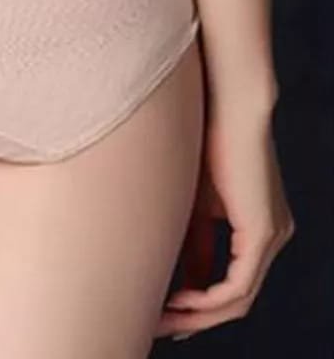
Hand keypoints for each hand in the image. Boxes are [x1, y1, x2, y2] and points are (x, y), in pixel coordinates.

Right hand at [156, 105, 294, 339]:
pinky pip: (239, 286)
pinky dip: (208, 299)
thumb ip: (192, 236)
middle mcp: (271, 237)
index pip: (228, 280)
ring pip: (238, 299)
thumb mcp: (192, 198)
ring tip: (163, 319)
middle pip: (235, 298)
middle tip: (158, 327)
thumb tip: (178, 272)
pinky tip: (180, 299)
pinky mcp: (263, 233)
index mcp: (256, 226)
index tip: (162, 311)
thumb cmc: (204, 136)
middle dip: (194, 317)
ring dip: (199, 315)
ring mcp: (271, 237)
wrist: (227, 103)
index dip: (195, 302)